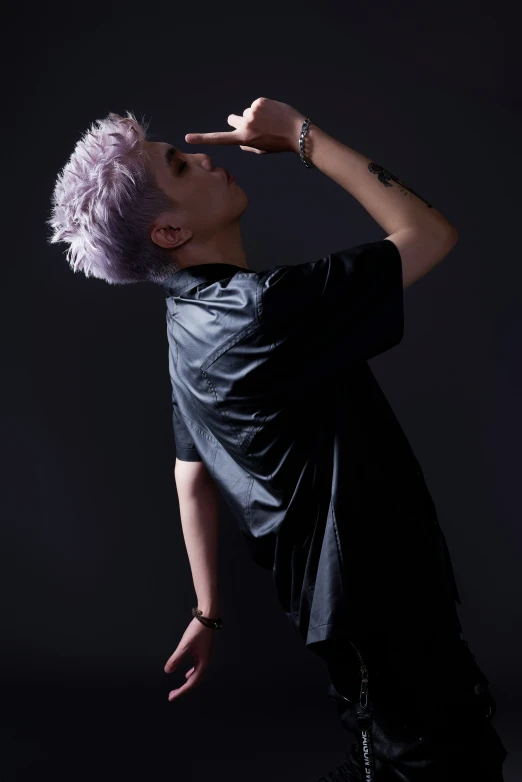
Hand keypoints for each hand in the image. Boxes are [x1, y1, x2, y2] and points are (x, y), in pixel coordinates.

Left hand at [164, 616, 215, 700]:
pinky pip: (197, 667)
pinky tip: (188, 672)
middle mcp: (206, 662)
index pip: (191, 683)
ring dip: (188, 682)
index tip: (171, 697)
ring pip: (197, 675)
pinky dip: (191, 672)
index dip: (181, 691)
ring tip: (180, 687)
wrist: (208, 617)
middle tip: (173, 694)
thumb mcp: (184, 646)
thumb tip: (167, 671)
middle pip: (195, 681)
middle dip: (184, 689)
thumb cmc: (198, 631)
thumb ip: (176, 659)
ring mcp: (205, 657)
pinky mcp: (203, 651)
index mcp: (203, 664)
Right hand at [185, 97, 305, 155]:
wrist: (297, 132)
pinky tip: (274, 114)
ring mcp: (252, 112)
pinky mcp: (260, 102)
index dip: (202, 139)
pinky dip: (264, 108)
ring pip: (247, 112)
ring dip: (256, 116)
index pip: (219, 139)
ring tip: (271, 122)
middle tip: (257, 127)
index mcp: (244, 139)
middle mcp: (245, 125)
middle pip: (232, 120)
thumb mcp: (260, 149)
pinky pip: (256, 104)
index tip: (188, 138)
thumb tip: (238, 137)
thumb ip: (245, 144)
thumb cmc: (278, 143)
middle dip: (239, 122)